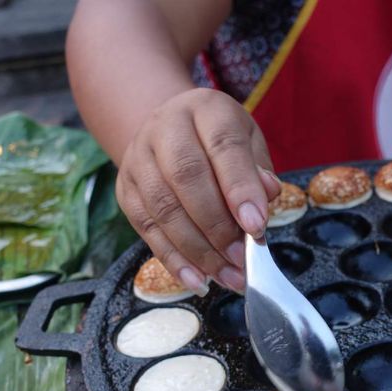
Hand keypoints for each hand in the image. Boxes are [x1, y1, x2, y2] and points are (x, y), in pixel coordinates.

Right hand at [116, 88, 281, 293]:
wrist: (170, 128)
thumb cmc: (220, 141)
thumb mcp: (248, 142)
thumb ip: (258, 170)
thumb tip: (267, 195)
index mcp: (205, 109)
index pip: (223, 146)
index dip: (240, 188)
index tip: (257, 227)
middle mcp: (164, 127)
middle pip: (187, 177)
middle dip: (218, 226)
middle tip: (243, 258)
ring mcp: (138, 158)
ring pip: (163, 207)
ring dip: (198, 250)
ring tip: (229, 276)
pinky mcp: (124, 189)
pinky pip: (146, 228)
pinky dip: (173, 259)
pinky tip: (197, 280)